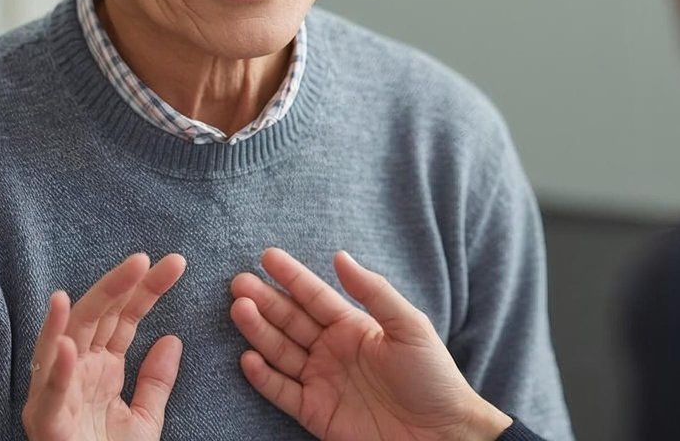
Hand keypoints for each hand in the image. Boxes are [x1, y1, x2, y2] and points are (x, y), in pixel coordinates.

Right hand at [22, 253, 186, 440]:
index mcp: (100, 368)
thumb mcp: (143, 420)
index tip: (175, 264)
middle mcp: (76, 373)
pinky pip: (50, 395)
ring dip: (87, 309)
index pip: (123, 319)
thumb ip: (155, 381)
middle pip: (94, 318)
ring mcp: (59, 395)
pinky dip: (57, 371)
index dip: (145, 289)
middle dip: (120, 286)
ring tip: (111, 282)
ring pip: (66, 342)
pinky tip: (69, 346)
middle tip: (147, 258)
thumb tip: (172, 339)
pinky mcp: (47, 425)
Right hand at [229, 248, 511, 440]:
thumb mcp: (409, 326)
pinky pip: (282, 392)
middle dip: (265, 301)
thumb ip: (373, 291)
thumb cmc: (433, 378)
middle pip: (291, 321)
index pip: (315, 296)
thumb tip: (340, 256)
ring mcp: (322, 381)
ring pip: (281, 351)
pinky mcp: (315, 412)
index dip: (291, 276)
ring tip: (239, 309)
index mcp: (354, 327)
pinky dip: (263, 376)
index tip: (266, 256)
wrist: (441, 434)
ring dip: (259, 331)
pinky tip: (248, 357)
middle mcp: (332, 350)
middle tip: (238, 282)